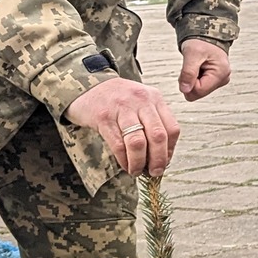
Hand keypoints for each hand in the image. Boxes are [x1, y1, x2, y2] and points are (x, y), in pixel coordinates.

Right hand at [65, 77, 182, 176]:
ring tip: (137, 171)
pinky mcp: (103, 117)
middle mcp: (141, 100)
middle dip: (158, 159)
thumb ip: (153, 122)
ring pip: (138, 142)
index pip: (172, 128)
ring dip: (139, 162)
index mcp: (154, 98)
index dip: (170, 150)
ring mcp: (121, 108)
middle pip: (158, 136)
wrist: (86, 85)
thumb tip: (162, 156)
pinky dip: (124, 159)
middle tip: (155, 172)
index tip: (164, 162)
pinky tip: (125, 165)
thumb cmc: (117, 99)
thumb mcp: (141, 102)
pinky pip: (118, 144)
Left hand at [177, 38, 230, 102]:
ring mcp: (220, 80)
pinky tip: (198, 68)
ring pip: (199, 90)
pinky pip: (201, 86)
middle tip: (191, 66)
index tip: (187, 69)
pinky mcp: (216, 79)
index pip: (199, 90)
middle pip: (200, 92)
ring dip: (192, 79)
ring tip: (196, 65)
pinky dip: (195, 78)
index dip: (188, 83)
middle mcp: (223, 79)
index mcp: (221, 73)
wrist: (206, 34)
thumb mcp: (192, 54)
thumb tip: (185, 90)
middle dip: (190, 82)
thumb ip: (188, 73)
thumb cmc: (201, 41)